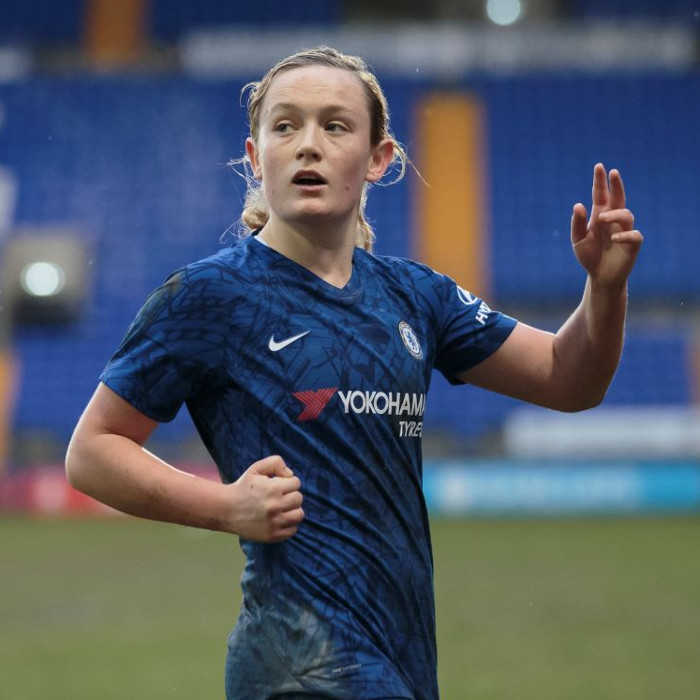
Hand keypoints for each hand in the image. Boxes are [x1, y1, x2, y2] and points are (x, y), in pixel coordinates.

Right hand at [227, 455, 303, 541]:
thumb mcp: (256, 468)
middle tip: (279, 497)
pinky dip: (289, 525)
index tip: (278, 485)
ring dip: (292, 510)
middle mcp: (275, 506)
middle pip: (298, 498)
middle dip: (291, 495)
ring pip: (299, 515)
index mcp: (273, 489)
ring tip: (282, 508)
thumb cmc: (243, 487)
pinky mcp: (272, 535)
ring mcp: (274, 523)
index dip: (288, 482)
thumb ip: (275, 463)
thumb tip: (291, 475)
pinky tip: (279, 519)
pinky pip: (293, 530)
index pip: (296, 483)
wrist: (225, 510)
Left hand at [570, 163, 642, 290]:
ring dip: (615, 213)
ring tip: (602, 218)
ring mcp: (624, 230)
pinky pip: (634, 235)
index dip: (600, 181)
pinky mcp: (632, 245)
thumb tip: (578, 204)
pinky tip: (614, 238)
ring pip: (627, 214)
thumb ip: (577, 223)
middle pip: (618, 198)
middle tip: (613, 172)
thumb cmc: (589, 255)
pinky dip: (625, 235)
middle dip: (616, 185)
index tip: (599, 166)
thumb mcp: (578, 240)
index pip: (601, 195)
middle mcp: (613, 220)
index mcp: (599, 215)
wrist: (599, 276)